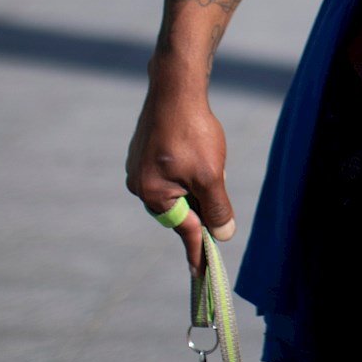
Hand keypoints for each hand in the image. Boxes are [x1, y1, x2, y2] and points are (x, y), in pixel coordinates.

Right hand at [125, 79, 237, 272]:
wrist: (175, 87)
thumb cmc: (193, 131)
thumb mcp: (211, 175)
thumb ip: (217, 208)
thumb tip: (223, 235)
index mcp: (152, 195)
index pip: (184, 229)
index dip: (198, 250)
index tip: (201, 275)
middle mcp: (139, 184)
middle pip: (181, 208)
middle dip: (203, 199)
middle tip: (217, 177)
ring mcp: (138, 167)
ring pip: (178, 187)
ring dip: (197, 179)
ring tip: (207, 154)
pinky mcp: (144, 151)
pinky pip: (171, 170)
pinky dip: (189, 167)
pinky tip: (196, 146)